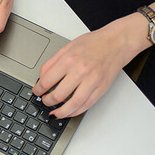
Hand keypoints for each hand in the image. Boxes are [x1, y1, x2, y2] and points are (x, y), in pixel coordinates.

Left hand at [32, 14, 152, 118]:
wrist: (117, 42)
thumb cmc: (94, 43)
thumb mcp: (68, 47)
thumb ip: (52, 62)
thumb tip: (41, 77)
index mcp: (69, 60)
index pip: (46, 81)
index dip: (38, 90)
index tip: (37, 92)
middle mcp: (80, 71)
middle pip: (57, 95)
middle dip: (47, 101)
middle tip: (45, 101)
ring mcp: (92, 81)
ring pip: (72, 105)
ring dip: (60, 112)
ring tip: (54, 112)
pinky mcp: (102, 88)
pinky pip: (86, 105)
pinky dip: (75, 111)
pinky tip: (69, 111)